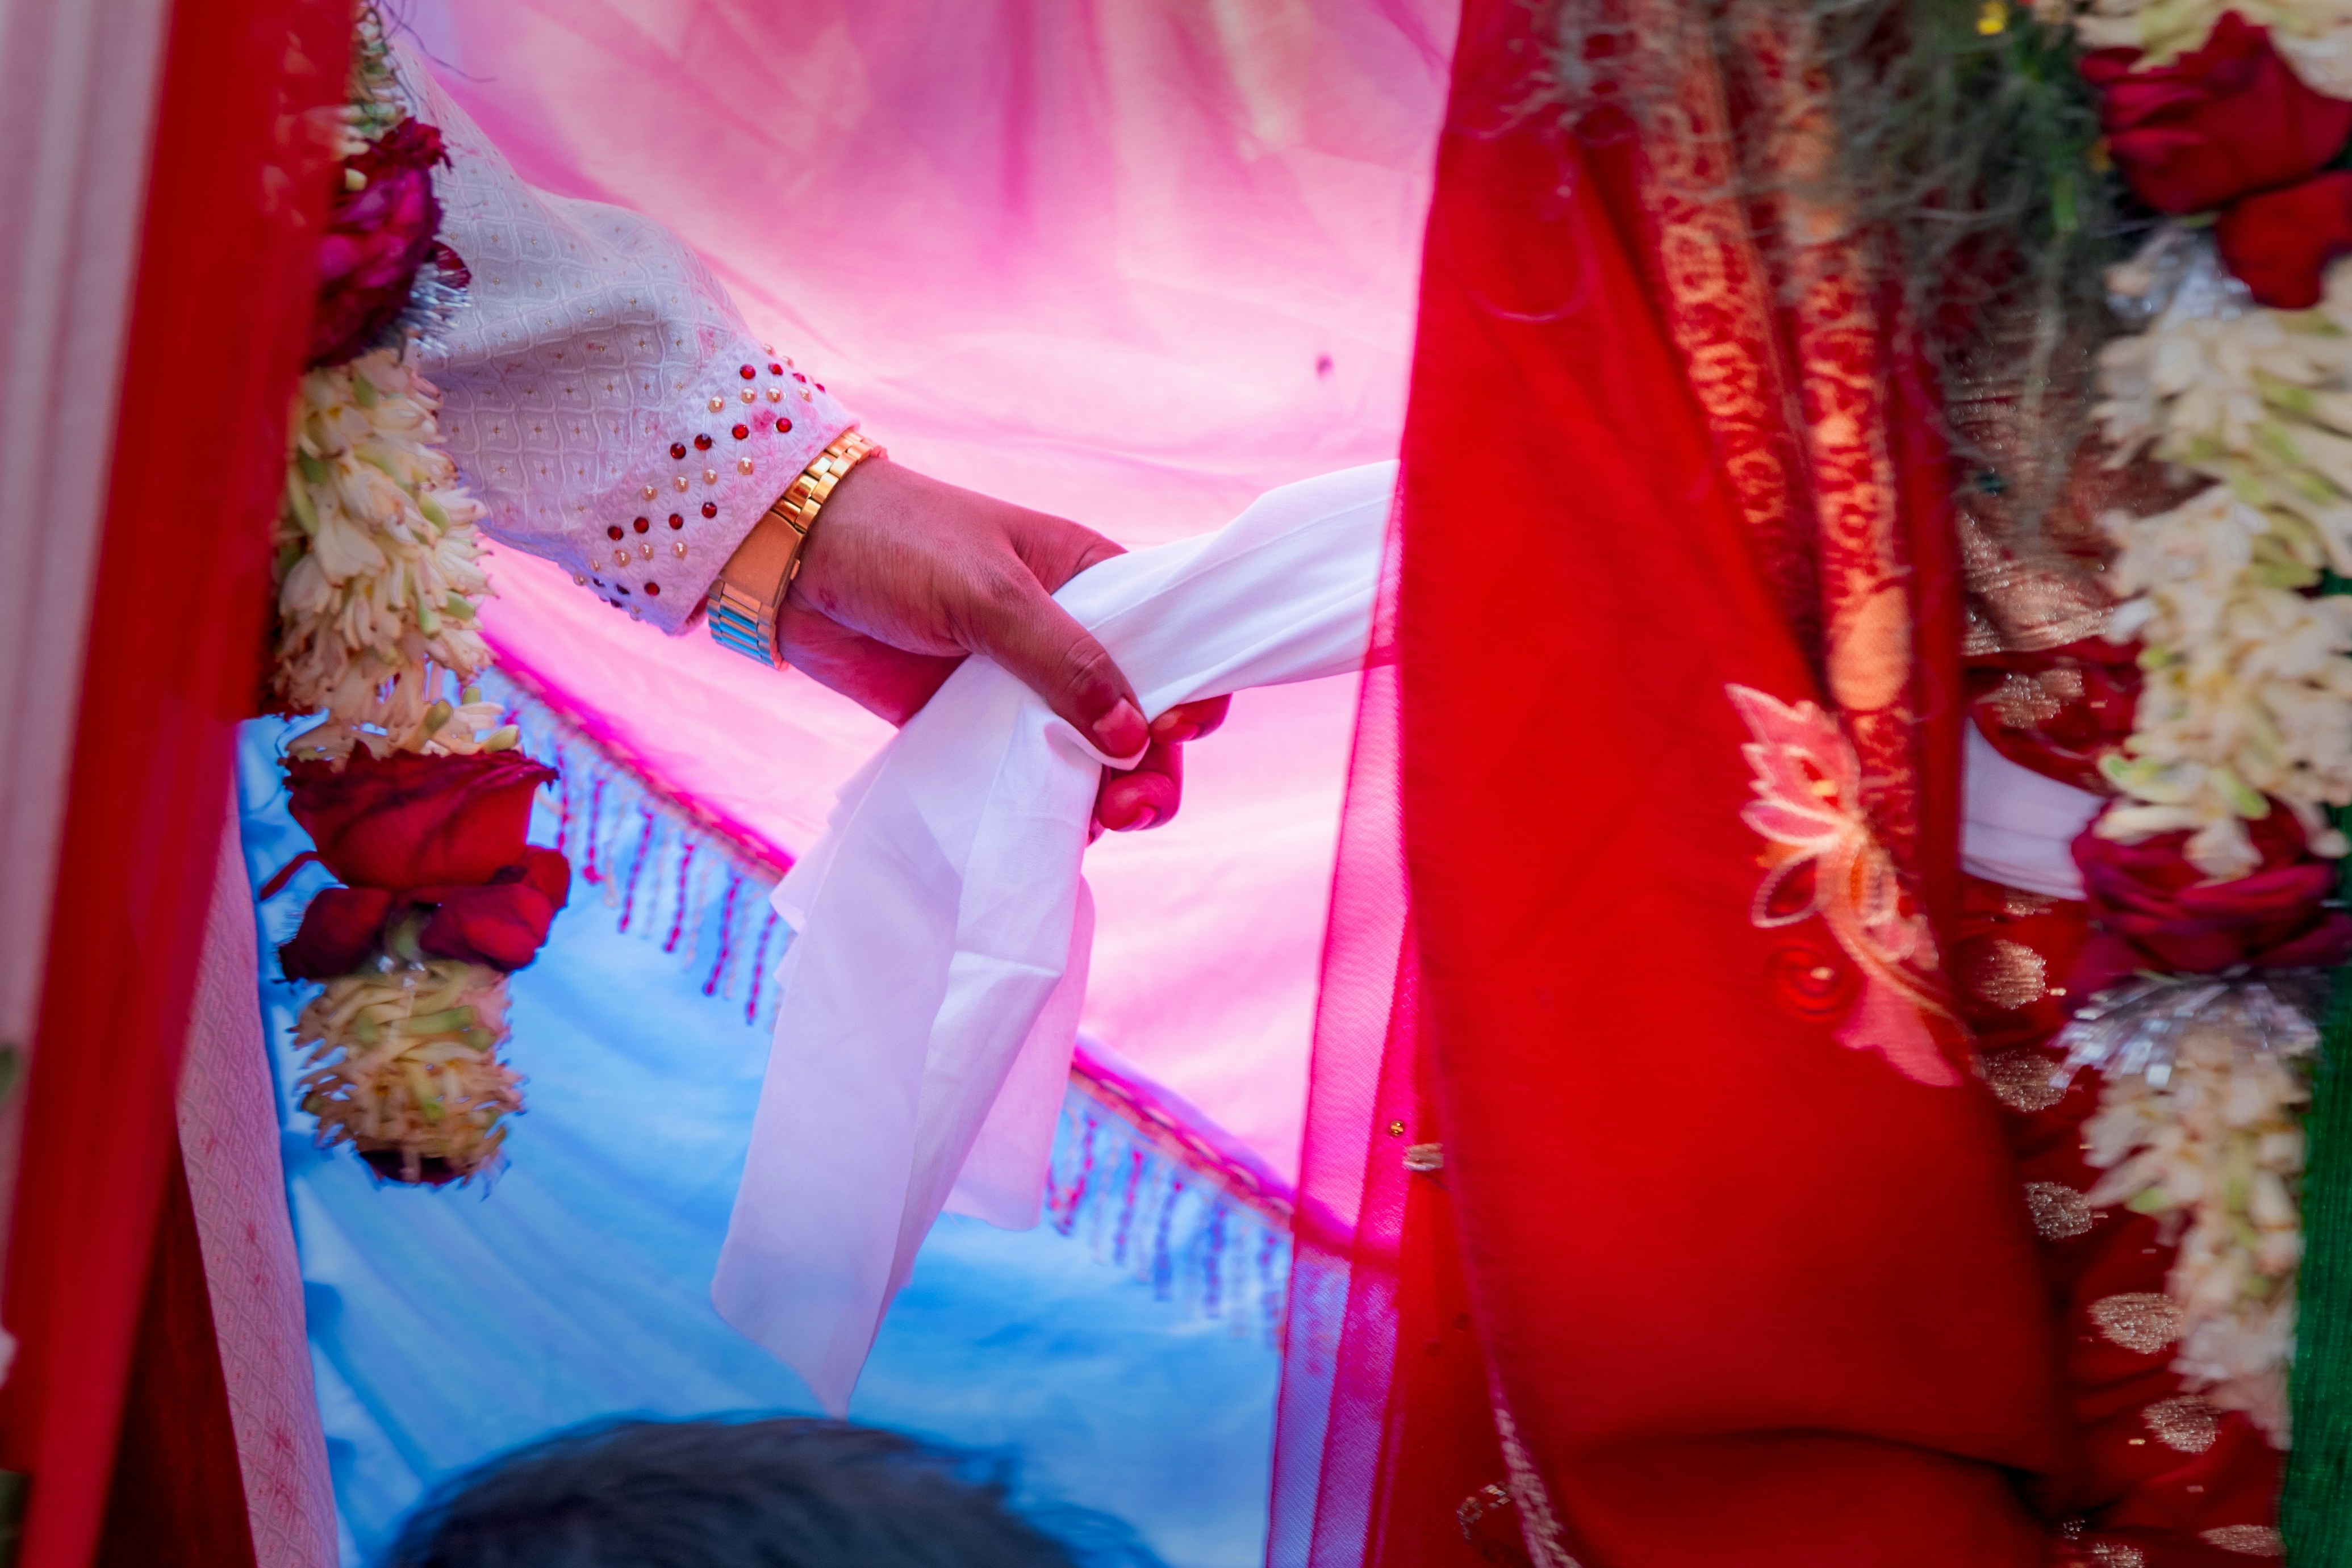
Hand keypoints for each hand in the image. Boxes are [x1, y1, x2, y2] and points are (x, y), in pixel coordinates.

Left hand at [772, 457, 1228, 830]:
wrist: (793, 561)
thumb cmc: (901, 544)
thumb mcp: (991, 594)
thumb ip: (1066, 664)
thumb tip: (1132, 739)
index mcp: (1095, 581)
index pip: (1176, 641)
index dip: (1190, 691)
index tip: (1176, 732)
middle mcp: (1071, 637)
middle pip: (1141, 714)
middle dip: (1150, 765)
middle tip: (1134, 806)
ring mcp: (1022, 686)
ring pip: (1089, 754)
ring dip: (1106, 796)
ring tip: (1099, 825)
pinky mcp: (973, 724)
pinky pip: (1027, 776)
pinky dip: (1046, 808)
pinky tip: (1052, 834)